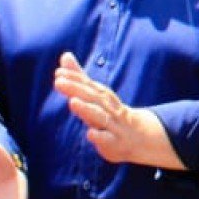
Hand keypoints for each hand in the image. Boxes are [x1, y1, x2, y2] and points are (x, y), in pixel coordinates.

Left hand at [53, 53, 173, 168]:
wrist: (139, 136)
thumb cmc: (111, 113)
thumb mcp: (96, 94)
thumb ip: (79, 76)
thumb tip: (65, 55)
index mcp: (102, 96)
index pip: (88, 85)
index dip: (74, 79)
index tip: (58, 73)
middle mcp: (108, 108)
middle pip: (92, 97)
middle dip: (76, 89)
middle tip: (59, 82)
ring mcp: (112, 125)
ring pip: (100, 116)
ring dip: (87, 109)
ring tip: (72, 102)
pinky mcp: (114, 142)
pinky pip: (108, 139)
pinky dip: (100, 136)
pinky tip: (90, 134)